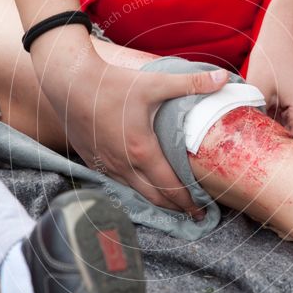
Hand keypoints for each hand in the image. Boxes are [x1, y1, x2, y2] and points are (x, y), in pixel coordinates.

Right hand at [35, 29, 228, 217]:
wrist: (69, 82)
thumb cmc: (111, 83)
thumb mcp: (155, 83)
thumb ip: (191, 83)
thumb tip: (224, 78)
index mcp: (141, 150)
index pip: (170, 186)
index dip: (187, 202)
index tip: (202, 211)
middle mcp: (123, 164)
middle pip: (154, 197)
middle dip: (175, 208)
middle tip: (192, 214)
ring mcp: (105, 165)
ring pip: (134, 192)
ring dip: (155, 200)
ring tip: (171, 203)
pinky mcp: (92, 160)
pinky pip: (117, 182)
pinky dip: (134, 188)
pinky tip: (141, 185)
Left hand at [245, 0, 292, 143]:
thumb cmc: (276, 51)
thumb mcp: (258, 87)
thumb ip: (255, 118)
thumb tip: (247, 140)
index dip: (278, 154)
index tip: (261, 157)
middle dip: (279, 135)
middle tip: (256, 131)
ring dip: (286, 122)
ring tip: (268, 107)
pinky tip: (280, 97)